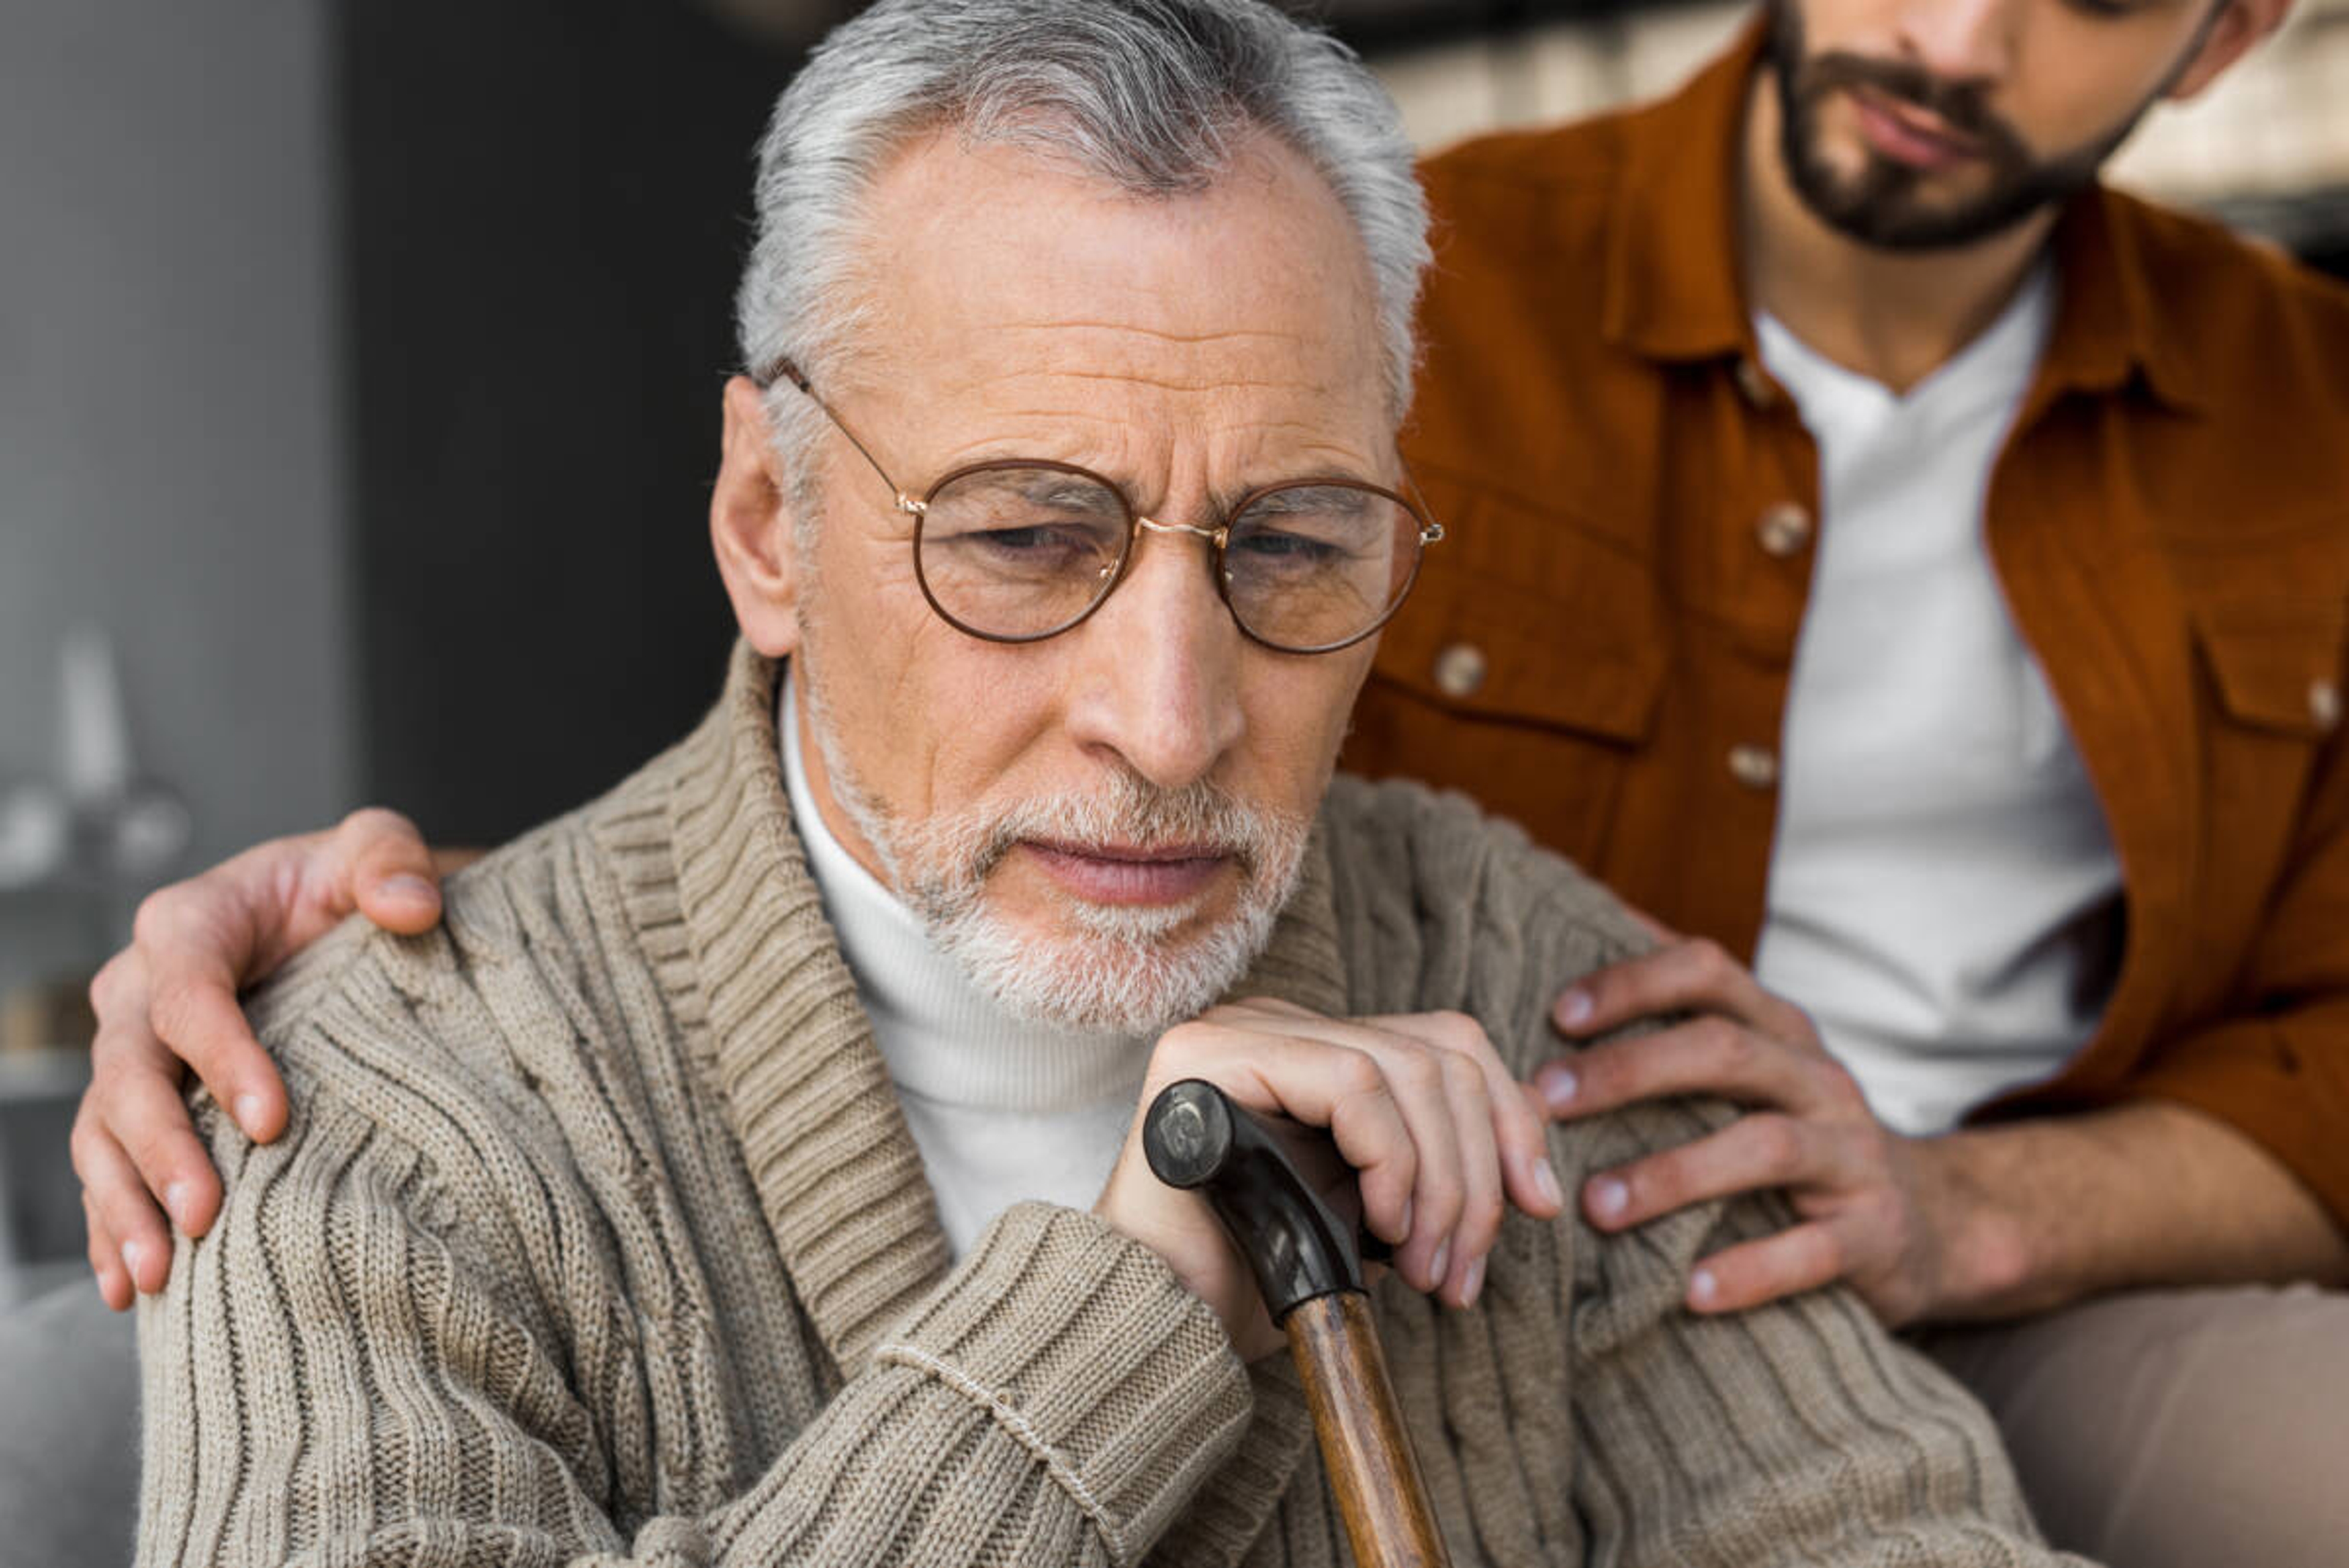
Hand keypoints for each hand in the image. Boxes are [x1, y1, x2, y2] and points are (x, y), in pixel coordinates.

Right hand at [72, 808, 464, 1309]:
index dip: (223, 1056)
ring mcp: (130, 1055)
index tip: (273, 1121)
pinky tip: (131, 1288)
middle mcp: (138, 991)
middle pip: (127, 1075)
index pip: (189, 995)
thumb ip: (389, 860)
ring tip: (163, 1271)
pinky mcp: (138, 1108)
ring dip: (124, 1205)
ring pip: (102, 1134)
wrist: (331, 927)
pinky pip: (107, 1173)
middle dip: (160, 1150)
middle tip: (204, 1216)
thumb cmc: (349, 888)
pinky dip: (112, 1228)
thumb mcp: (375, 852)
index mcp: (189, 923)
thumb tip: (409, 906)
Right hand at [1096, 998, 1564, 1359]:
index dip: (1511, 1117)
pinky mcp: (1211, 1057)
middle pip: (1438, 1055)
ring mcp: (1240, 1031)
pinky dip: (1391, 1158)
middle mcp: (1276, 1023)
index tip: (1540, 1204)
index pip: (1446, 1041)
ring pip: (1404, 1068)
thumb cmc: (1257, 1276)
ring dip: (1441, 1181)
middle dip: (1480, 1171)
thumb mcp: (1376, 1207)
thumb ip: (1434, 1158)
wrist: (1164, 1324)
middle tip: (1462, 1271)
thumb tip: (1535, 1147)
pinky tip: (1382, 1223)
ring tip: (1428, 1267)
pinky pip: (1349, 1083)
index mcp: (1315, 1048)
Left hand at [1535, 925, 1952, 1326]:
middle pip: (1726, 1051)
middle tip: (1549, 1105)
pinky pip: (1812, 1251)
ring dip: (1673, 1174)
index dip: (1633, 984)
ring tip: (1596, 1207)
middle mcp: (1818, 1079)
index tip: (1558, 1016)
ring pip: (1766, 1146)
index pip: (1708, 972)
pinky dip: (1749, 1270)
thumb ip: (1681, 1015)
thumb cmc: (1801, 1136)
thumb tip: (1592, 925)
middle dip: (1631, 1070)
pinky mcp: (1874, 1234)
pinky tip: (1689, 1290)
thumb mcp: (1755, 1069)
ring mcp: (1853, 1155)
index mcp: (1779, 1031)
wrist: (1931, 1224)